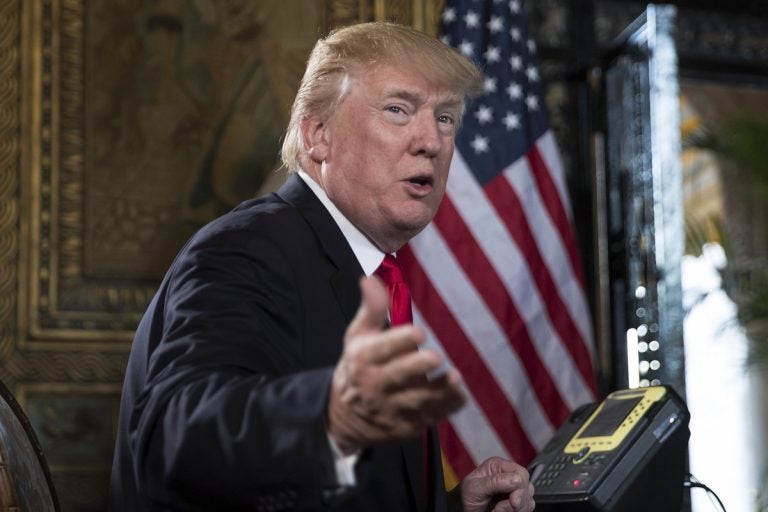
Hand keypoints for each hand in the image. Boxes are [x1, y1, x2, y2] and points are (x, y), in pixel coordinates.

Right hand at [327, 276, 464, 453]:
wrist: (344, 417)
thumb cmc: (357, 367)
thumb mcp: (357, 337)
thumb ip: (370, 309)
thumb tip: (371, 279)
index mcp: (363, 359)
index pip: (380, 350)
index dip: (399, 341)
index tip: (419, 332)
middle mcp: (375, 386)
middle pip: (397, 377)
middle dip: (416, 368)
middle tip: (435, 357)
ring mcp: (391, 409)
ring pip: (417, 400)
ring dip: (437, 391)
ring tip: (454, 378)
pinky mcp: (406, 425)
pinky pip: (430, 416)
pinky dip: (447, 406)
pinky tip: (460, 394)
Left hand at [457, 457, 534, 511]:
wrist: (462, 511)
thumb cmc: (464, 497)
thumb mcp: (475, 487)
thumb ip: (495, 482)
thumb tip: (516, 479)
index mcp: (498, 466)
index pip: (521, 473)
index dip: (520, 487)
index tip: (512, 501)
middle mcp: (507, 476)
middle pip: (527, 487)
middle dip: (517, 501)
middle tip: (500, 508)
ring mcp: (512, 491)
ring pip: (528, 500)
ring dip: (515, 509)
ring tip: (498, 510)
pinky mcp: (515, 503)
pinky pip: (526, 508)